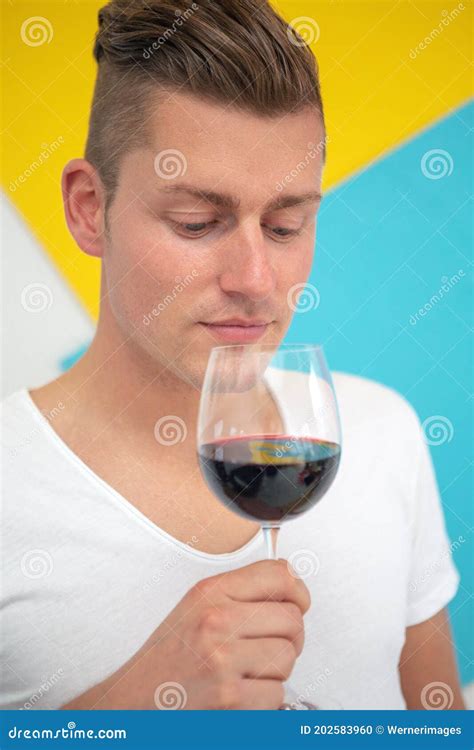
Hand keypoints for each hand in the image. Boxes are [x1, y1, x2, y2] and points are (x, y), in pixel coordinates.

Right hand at [63, 558, 309, 709]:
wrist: (133, 701)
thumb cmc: (167, 658)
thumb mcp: (197, 608)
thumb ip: (240, 593)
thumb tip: (291, 585)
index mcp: (210, 592)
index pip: (278, 574)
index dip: (298, 591)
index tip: (298, 602)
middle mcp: (217, 620)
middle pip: (292, 619)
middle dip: (290, 638)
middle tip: (271, 646)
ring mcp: (223, 660)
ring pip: (287, 657)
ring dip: (276, 671)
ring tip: (248, 672)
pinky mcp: (229, 698)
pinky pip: (277, 694)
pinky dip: (265, 700)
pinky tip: (240, 695)